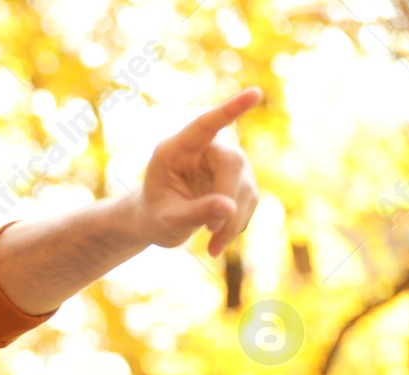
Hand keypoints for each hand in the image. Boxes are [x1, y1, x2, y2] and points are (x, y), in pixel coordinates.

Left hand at [131, 87, 261, 256]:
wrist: (156, 222)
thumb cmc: (154, 216)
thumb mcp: (167, 219)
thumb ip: (194, 212)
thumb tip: (229, 208)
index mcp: (176, 149)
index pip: (206, 124)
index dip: (231, 109)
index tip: (255, 93)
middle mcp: (204, 149)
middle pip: (233, 164)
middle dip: (228, 200)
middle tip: (212, 233)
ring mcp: (224, 163)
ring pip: (245, 186)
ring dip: (233, 220)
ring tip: (213, 247)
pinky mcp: (239, 180)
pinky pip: (248, 200)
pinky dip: (237, 224)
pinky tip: (219, 241)